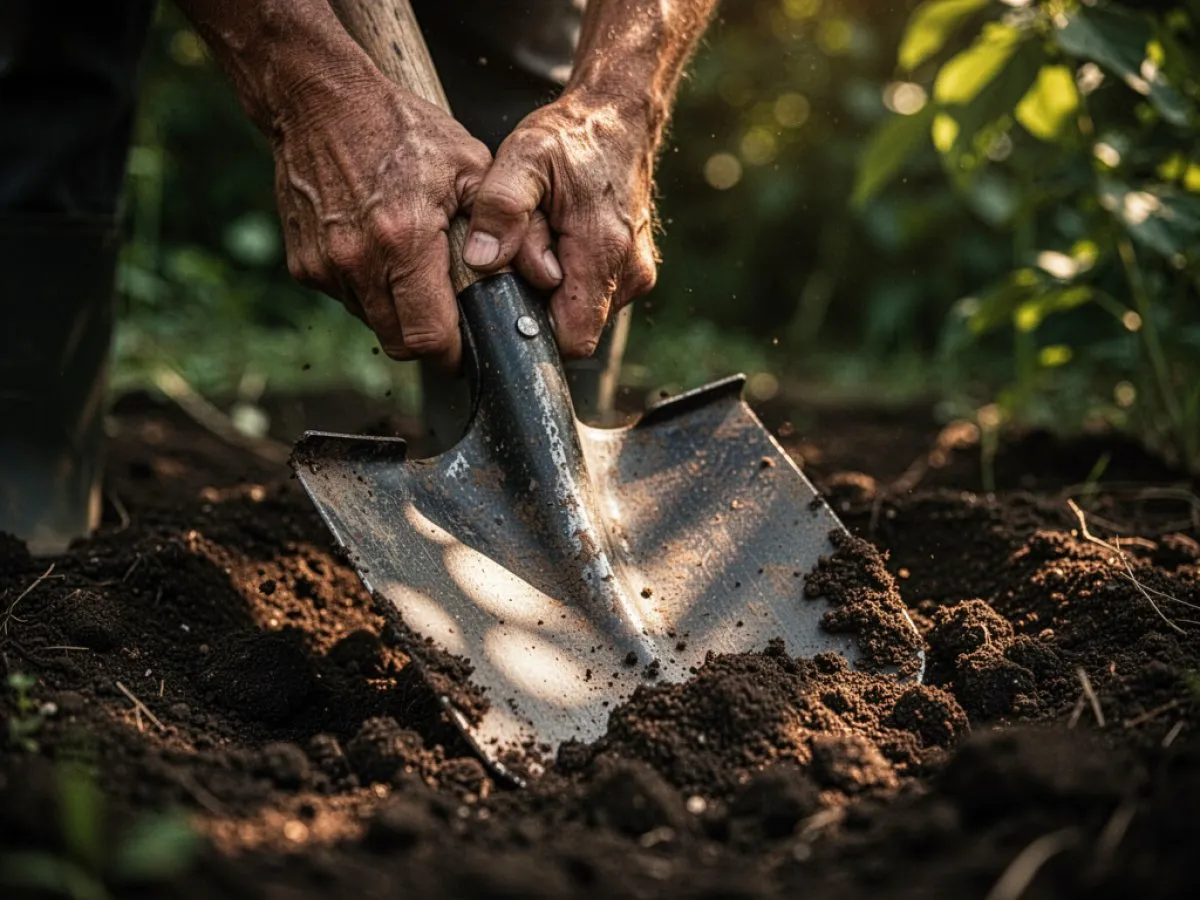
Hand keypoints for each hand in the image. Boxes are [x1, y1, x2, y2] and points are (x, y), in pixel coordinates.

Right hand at [272, 69, 490, 368]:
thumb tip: (519, 277)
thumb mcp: (469, 165)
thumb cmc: (400, 128)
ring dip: (396, 313)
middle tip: (447, 322)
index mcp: (404, 240)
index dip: (452, 354)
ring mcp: (325, 266)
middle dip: (426, 342)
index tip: (466, 351)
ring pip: (372, 323)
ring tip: (412, 271)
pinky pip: (346, 300)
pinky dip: (368, 291)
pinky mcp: (303, 265)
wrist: (320, 102)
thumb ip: (497, 225)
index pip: (428, 336)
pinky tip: (380, 253)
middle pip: (399, 343)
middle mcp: (358, 261)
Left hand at [462, 88, 659, 357]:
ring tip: (544, 242)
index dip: (536, 330)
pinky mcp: (634, 271)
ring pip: (584, 314)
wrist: (618, 118)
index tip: (511, 299)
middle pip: (575, 330)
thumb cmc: (570, 136)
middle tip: (524, 257)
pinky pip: (595, 298)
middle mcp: (629, 272)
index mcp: (604, 252)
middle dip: (542, 306)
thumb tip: (484, 262)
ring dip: (557, 293)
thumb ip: (501, 209)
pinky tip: (561, 244)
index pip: (572, 339)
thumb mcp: (523, 157)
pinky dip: (572, 281)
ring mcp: (636, 274)